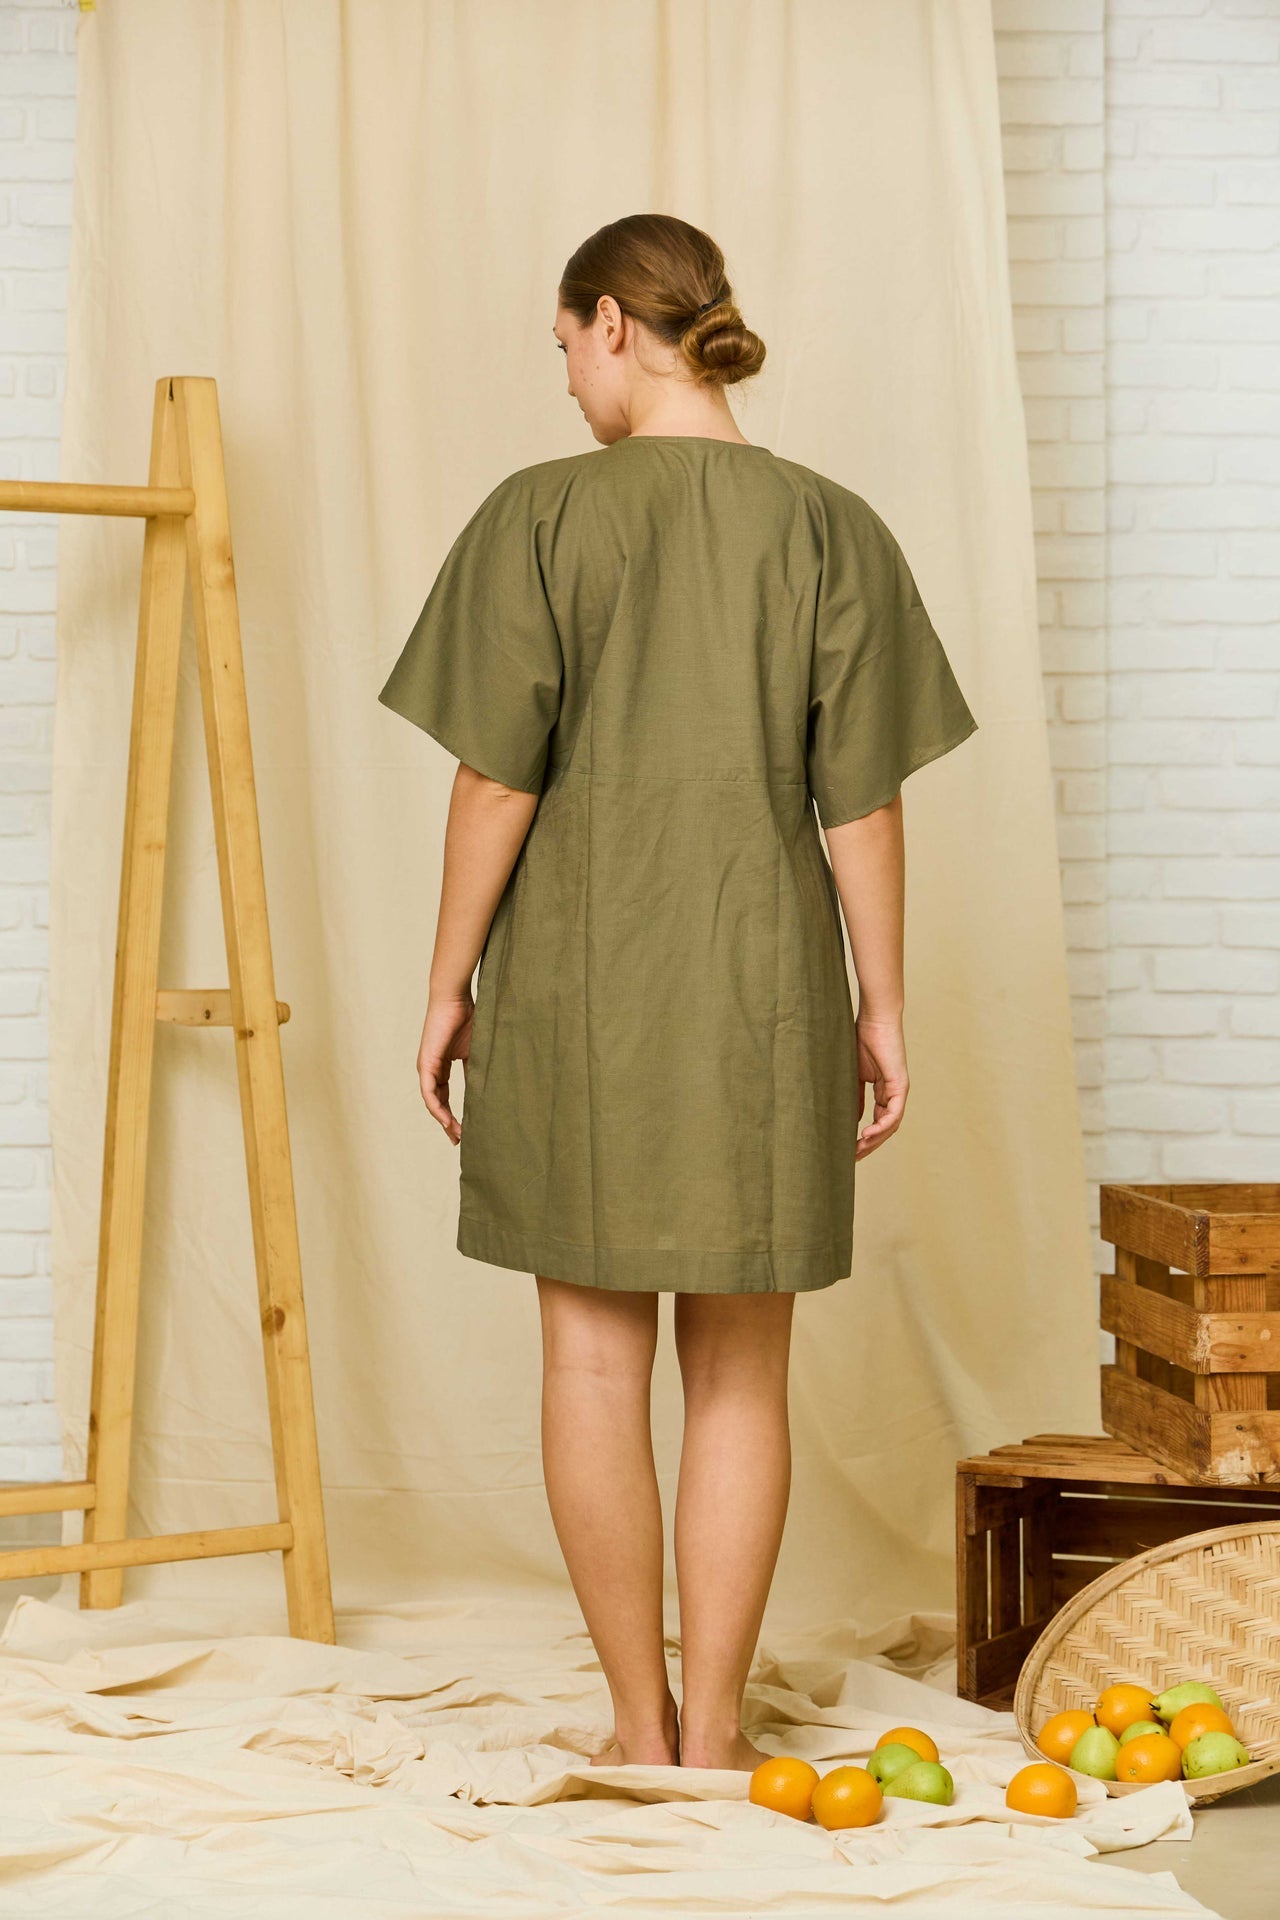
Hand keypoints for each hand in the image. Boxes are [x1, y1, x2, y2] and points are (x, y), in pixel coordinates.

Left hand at [418, 992, 473, 1144]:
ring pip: (432, 1101)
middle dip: (449, 1123)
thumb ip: (477, 1068)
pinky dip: (437, 1107)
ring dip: (443, 1119)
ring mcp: (427, 1067)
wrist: (455, 998)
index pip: (446, 1096)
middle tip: (459, 1140)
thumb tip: (490, 1088)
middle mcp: (431, 1069)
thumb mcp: (476, 1050)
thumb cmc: (468, 1016)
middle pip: (438, 1103)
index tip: (465, 1131)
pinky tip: (445, 1120)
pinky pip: (429, 1091)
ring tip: (456, 1135)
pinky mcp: (426, 1063)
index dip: (455, 1114)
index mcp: (442, 1065)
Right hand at [854, 1012, 907, 1157]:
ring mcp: (898, 1090)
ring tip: (857, 1151)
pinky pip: (894, 1113)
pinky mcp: (900, 1085)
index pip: (877, 1121)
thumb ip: (853, 1096)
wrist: (874, 1018)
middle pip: (885, 1128)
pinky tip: (866, 1134)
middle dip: (869, 1145)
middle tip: (852, 1159)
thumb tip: (850, 1119)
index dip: (865, 1138)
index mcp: (882, 1090)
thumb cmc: (860, 1038)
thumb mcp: (852, 1074)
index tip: (848, 1150)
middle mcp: (893, 1093)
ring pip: (891, 1125)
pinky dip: (881, 1126)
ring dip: (875, 1140)